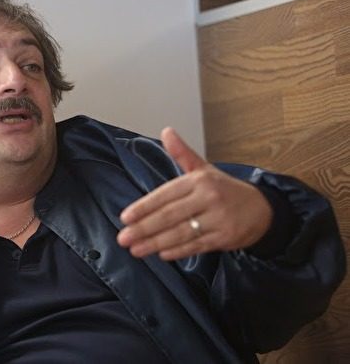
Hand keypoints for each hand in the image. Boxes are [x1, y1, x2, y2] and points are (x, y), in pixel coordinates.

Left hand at [116, 127, 272, 260]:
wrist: (262, 210)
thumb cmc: (225, 189)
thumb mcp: (204, 169)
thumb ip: (182, 153)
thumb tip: (166, 131)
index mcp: (200, 180)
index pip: (166, 194)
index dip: (145, 207)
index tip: (126, 217)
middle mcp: (209, 198)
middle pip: (171, 215)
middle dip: (144, 228)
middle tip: (123, 237)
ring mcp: (218, 220)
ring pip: (181, 233)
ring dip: (155, 243)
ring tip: (135, 249)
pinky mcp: (224, 238)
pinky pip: (196, 246)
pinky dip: (177, 251)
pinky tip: (160, 254)